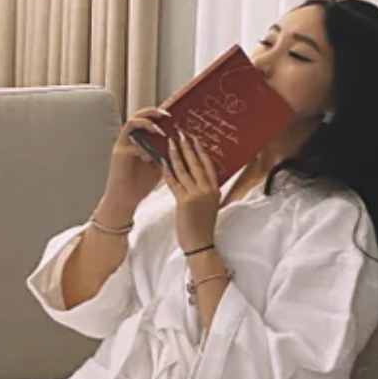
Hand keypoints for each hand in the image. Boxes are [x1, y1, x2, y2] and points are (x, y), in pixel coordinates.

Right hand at [99, 107, 173, 220]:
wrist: (126, 199)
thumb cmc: (141, 183)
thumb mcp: (159, 164)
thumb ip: (166, 153)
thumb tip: (182, 144)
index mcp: (139, 139)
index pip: (148, 119)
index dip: (159, 113)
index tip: (173, 112)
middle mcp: (130, 138)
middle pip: (139, 115)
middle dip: (153, 112)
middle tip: (167, 115)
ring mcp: (123, 144)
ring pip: (131, 123)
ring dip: (146, 123)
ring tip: (159, 130)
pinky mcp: (119, 153)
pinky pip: (131, 143)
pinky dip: (143, 147)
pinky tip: (150, 155)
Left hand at [163, 130, 220, 251]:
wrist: (200, 244)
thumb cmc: (203, 227)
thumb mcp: (210, 206)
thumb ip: (206, 192)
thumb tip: (200, 180)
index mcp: (215, 190)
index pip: (208, 165)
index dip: (201, 151)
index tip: (196, 140)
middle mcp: (207, 190)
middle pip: (196, 164)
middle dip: (187, 147)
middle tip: (181, 134)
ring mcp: (196, 195)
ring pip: (184, 170)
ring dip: (176, 155)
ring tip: (170, 143)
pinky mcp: (184, 202)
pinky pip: (174, 182)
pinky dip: (167, 171)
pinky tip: (162, 162)